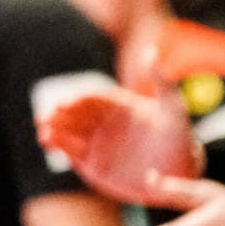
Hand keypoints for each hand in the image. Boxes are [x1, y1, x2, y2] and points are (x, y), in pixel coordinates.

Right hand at [37, 85, 198, 203]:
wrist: (182, 174)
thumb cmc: (179, 138)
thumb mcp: (173, 107)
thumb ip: (161, 81)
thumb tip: (150, 50)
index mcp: (117, 106)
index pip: (91, 100)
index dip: (77, 100)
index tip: (66, 103)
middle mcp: (103, 124)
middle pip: (74, 116)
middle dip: (59, 115)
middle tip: (46, 117)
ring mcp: (97, 145)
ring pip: (69, 134)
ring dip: (54, 131)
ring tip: (42, 132)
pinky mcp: (93, 166)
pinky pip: (72, 155)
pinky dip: (59, 148)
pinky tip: (48, 143)